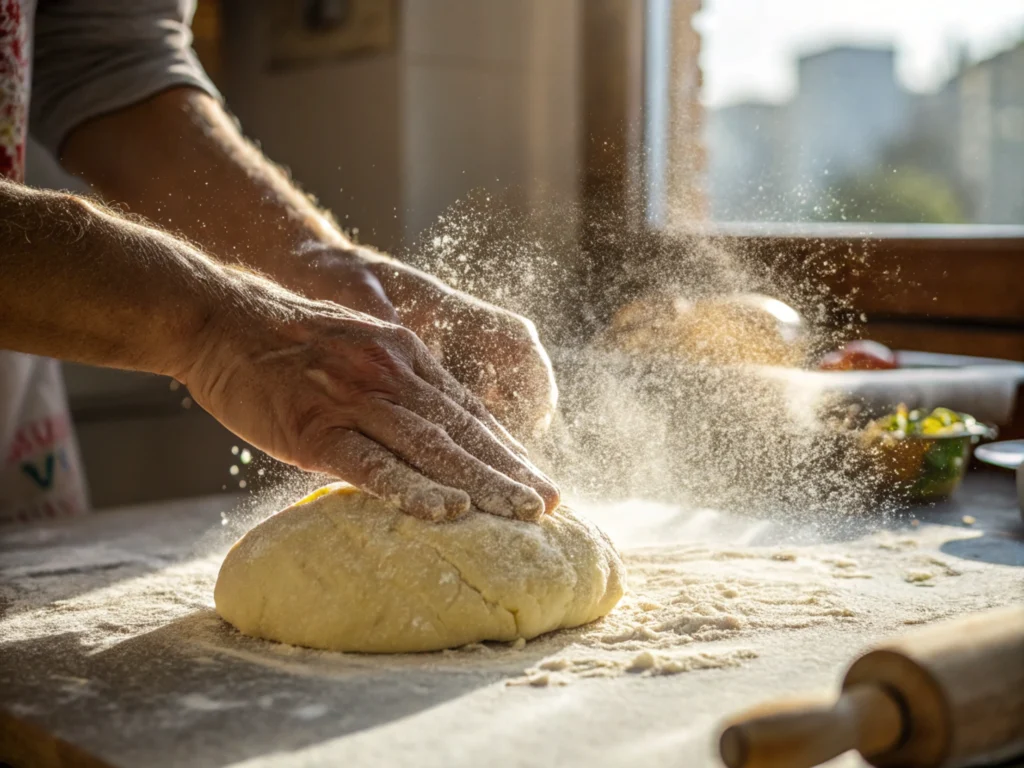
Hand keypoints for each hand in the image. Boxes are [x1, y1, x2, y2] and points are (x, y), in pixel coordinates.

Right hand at [183, 269, 559, 521]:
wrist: (218, 320)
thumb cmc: (282, 346)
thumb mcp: (353, 352)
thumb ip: (388, 390)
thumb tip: (415, 434)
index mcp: (405, 359)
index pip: (467, 411)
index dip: (505, 447)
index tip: (534, 477)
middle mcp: (393, 376)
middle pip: (464, 430)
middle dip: (511, 469)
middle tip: (549, 504)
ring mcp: (356, 401)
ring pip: (433, 447)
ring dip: (482, 481)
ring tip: (521, 512)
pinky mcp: (317, 428)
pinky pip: (372, 465)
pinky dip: (412, 488)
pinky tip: (446, 510)